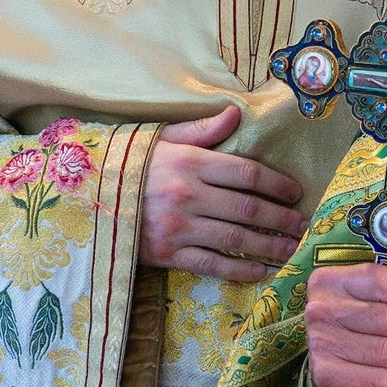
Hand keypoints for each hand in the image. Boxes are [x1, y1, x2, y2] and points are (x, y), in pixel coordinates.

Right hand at [142, 105, 306, 282]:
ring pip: (236, 239)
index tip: (295, 193)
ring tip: (292, 249)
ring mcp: (178, 227)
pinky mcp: (168, 254)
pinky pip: (213, 264)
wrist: (84, 199)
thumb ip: (201, 130)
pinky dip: (240, 270)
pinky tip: (262, 272)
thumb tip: (236, 113)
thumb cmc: (128, 166)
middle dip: (281, 218)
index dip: (276, 184)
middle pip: (248, 208)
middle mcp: (188, 195)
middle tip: (303, 225)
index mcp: (189, 162)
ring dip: (269, 246)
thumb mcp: (161, 139)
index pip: (246, 173)